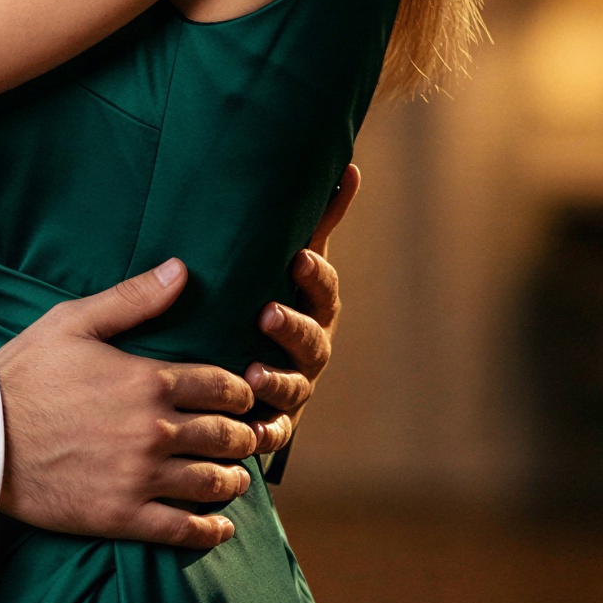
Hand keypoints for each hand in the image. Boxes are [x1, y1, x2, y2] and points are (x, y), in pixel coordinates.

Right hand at [0, 258, 259, 551]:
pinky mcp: (124, 515)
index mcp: (149, 380)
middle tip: (244, 437)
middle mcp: (155, 430)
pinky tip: (219, 524)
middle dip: (244, 435)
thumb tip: (181, 269)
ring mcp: (141, 477)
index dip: (241, 392)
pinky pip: (185, 530)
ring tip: (235, 477)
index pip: (225, 388)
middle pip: (228, 436)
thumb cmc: (25, 375)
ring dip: (234, 480)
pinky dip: (212, 529)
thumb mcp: (72, 322)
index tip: (240, 398)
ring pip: (215, 483)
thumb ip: (133, 298)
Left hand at [243, 162, 356, 458]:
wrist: (257, 370)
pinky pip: (273, 433)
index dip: (315, 276)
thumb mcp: (292, 266)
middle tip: (266, 315)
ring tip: (252, 375)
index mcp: (315, 309)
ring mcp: (296, 389)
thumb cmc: (273, 303)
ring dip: (276, 382)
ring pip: (293, 388)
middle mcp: (311, 351)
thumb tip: (351, 169)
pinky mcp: (275, 424)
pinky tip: (250, 434)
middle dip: (291, 328)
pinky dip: (263, 434)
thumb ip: (319, 223)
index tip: (298, 258)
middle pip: (310, 340)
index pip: (323, 289)